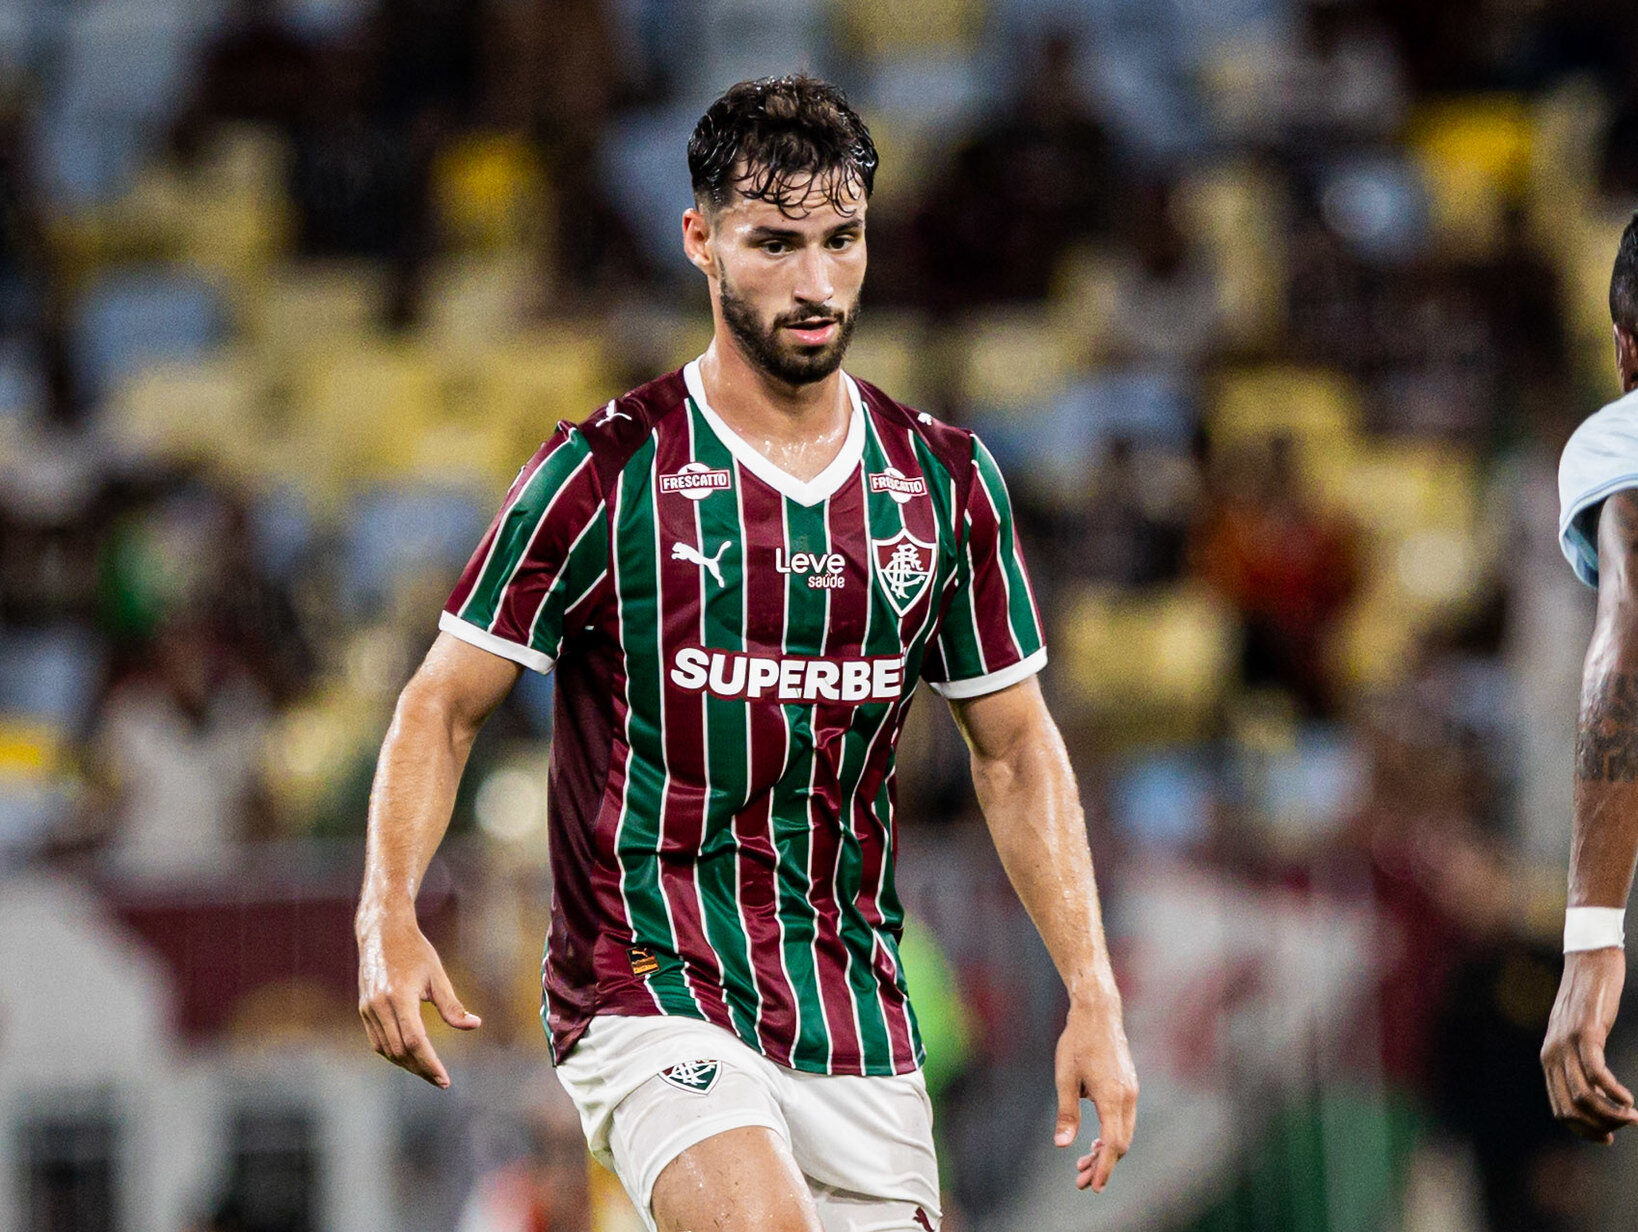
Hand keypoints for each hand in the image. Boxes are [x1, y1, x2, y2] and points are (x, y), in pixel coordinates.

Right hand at [357, 904, 480, 1087]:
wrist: (382, 932)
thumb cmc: (415, 951)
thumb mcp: (437, 975)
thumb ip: (452, 1005)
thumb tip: (474, 1025)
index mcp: (400, 997)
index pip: (416, 1041)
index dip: (430, 1064)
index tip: (444, 1080)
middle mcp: (379, 1006)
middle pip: (400, 1051)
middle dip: (420, 1069)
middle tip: (440, 1080)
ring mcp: (368, 1009)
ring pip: (386, 1050)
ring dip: (406, 1064)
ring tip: (427, 1071)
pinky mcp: (363, 1009)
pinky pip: (377, 1041)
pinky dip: (393, 1052)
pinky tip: (410, 1055)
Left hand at [1053, 993, 1137, 1192]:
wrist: (1098, 1012)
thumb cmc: (1077, 1042)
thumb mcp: (1065, 1077)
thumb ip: (1066, 1113)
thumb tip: (1063, 1145)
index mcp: (1112, 1097)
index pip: (1113, 1144)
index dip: (1104, 1168)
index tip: (1093, 1185)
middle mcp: (1127, 1097)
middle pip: (1121, 1143)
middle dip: (1102, 1164)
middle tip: (1080, 1180)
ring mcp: (1131, 1091)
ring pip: (1124, 1132)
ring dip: (1106, 1150)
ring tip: (1083, 1163)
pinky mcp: (1129, 1086)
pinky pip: (1124, 1119)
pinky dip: (1111, 1134)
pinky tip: (1094, 1140)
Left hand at [1542, 947, 1637, 1142]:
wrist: (1589, 960)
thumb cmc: (1589, 1000)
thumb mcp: (1579, 1035)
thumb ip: (1579, 1060)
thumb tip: (1595, 1091)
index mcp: (1548, 1058)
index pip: (1560, 1110)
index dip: (1585, 1130)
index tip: (1609, 1137)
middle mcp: (1552, 1054)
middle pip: (1571, 1109)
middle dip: (1600, 1126)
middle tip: (1626, 1125)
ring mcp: (1566, 1043)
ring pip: (1584, 1096)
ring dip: (1612, 1114)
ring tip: (1633, 1116)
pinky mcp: (1585, 1032)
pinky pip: (1596, 1073)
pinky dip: (1614, 1093)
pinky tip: (1629, 1099)